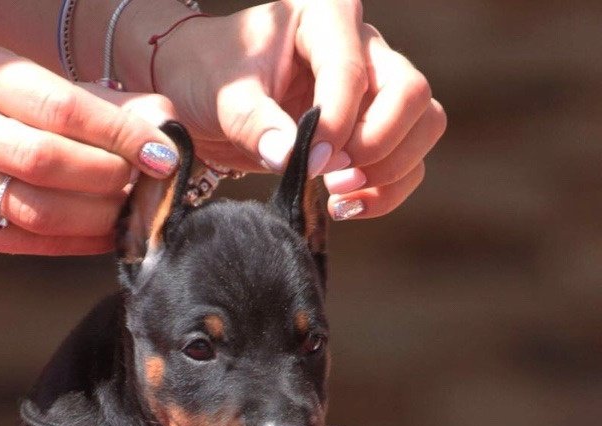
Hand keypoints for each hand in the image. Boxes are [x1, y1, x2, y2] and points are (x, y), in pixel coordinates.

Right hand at [0, 44, 178, 254]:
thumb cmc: (18, 115)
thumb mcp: (56, 92)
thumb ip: (112, 107)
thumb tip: (165, 127)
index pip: (60, 107)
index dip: (119, 136)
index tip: (161, 156)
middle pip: (43, 161)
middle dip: (106, 179)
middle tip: (140, 187)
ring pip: (36, 210)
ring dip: (96, 218)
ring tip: (127, 212)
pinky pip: (29, 243)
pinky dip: (77, 243)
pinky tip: (105, 234)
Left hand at [151, 0, 445, 218]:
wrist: (202, 93)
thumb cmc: (210, 78)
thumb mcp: (224, 95)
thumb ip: (256, 123)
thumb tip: (291, 157)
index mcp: (326, 16)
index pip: (351, 72)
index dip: (336, 125)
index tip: (308, 162)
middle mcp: (363, 45)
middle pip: (411, 93)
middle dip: (376, 145)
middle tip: (331, 174)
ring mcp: (375, 86)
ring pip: (424, 125)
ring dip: (390, 170)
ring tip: (337, 192)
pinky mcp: (373, 126)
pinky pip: (409, 160)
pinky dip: (386, 191)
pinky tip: (344, 205)